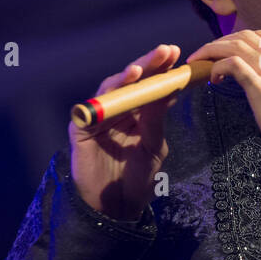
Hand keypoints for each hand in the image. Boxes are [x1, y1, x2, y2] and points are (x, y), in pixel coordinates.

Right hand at [68, 44, 180, 219]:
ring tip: (142, 68)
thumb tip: (168, 90)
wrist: (116, 209)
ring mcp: (99, 117)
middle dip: (149, 64)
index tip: (179, 55)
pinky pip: (92, 108)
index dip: (162, 69)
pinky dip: (105, 98)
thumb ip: (156, 120)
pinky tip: (117, 91)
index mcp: (138, 114)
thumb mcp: (153, 147)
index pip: (151, 86)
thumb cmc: (137, 179)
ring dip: (127, 76)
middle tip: (166, 51)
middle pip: (133, 81)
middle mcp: (119, 111)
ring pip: (112, 89)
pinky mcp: (81, 128)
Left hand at [187, 29, 260, 177]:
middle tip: (206, 53)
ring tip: (200, 60)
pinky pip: (233, 64)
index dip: (239, 40)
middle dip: (222, 41)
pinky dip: (218, 66)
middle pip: (247, 37)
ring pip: (236, 46)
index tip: (226, 50)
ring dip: (213, 50)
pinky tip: (214, 78)